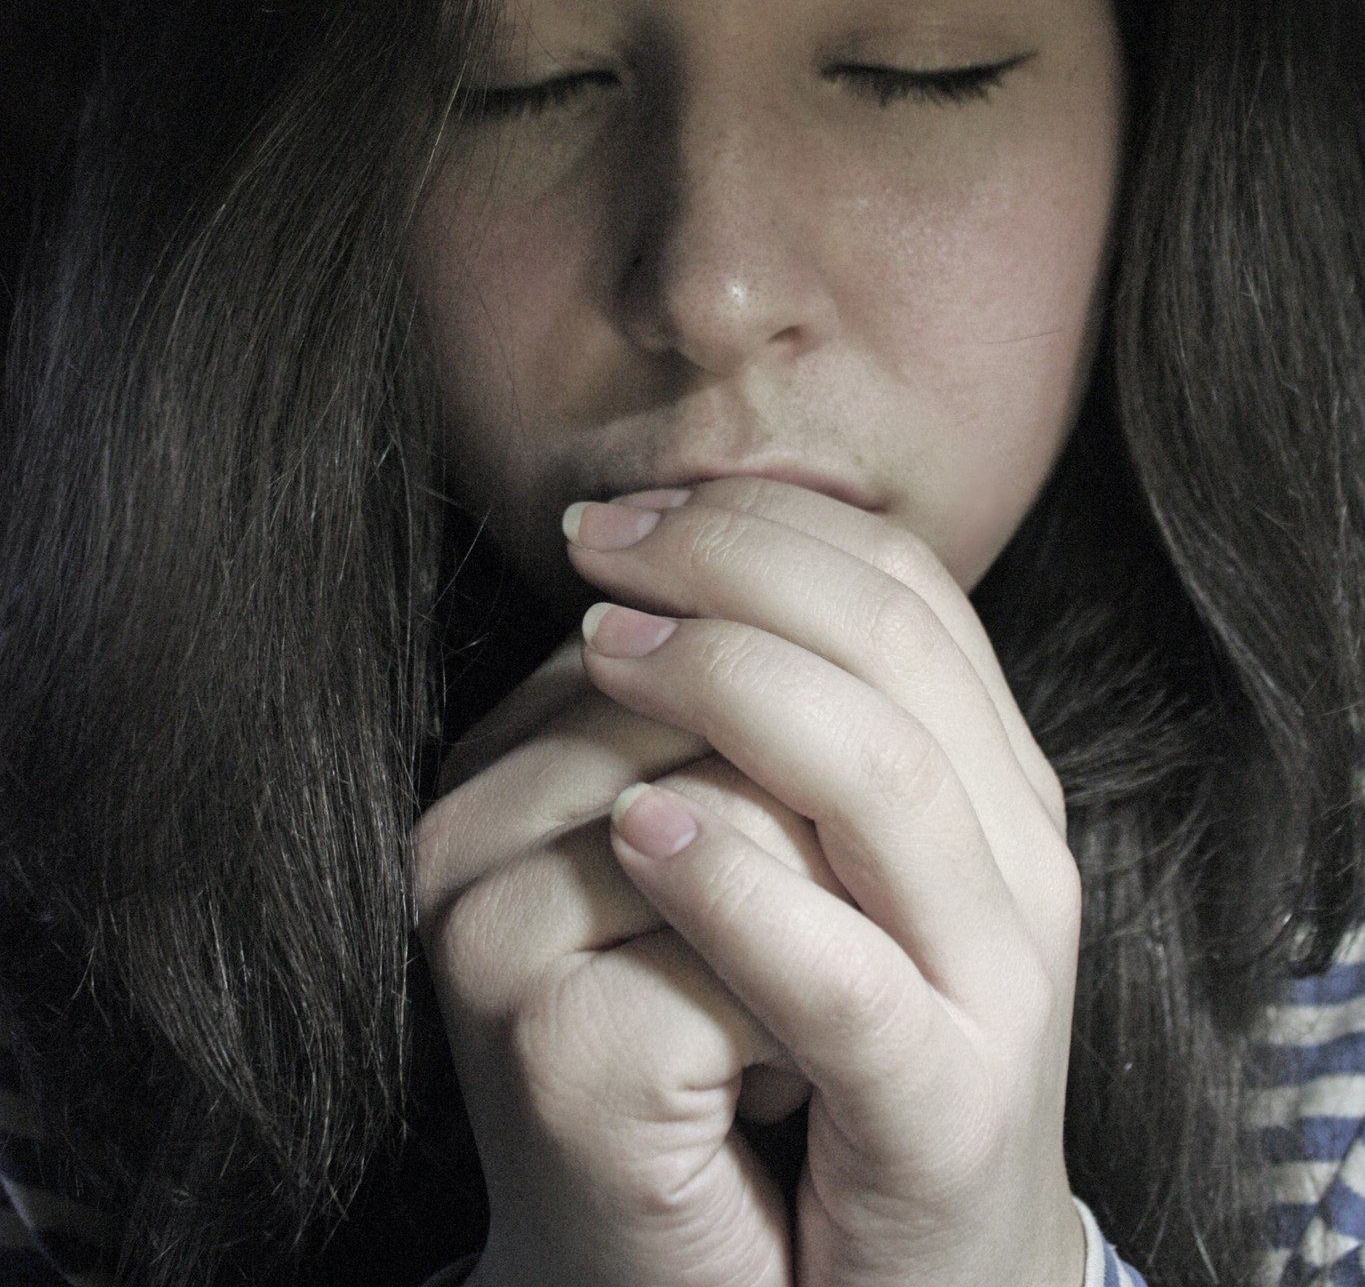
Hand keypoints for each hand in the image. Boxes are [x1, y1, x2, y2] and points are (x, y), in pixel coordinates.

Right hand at [412, 601, 830, 1285]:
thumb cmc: (773, 1059)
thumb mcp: (791, 842)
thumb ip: (776, 684)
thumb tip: (799, 538)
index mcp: (516, 742)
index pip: (711, 598)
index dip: (839, 695)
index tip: (825, 846)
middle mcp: (468, 816)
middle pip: (742, 696)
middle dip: (842, 827)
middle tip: (817, 956)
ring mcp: (487, 928)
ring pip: (757, 807)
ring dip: (844, 921)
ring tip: (788, 1023)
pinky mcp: (550, 1051)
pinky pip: (766, 955)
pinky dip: (818, 1021)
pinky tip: (761, 1088)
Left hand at [567, 476, 1084, 1286]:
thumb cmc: (826, 1072)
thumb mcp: (824, 878)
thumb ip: (783, 748)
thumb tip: (644, 592)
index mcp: (996, 790)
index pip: (904, 588)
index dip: (765, 524)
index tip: (631, 514)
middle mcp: (1018, 868)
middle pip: (892, 644)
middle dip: (731, 566)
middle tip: (597, 553)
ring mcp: (996, 994)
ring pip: (882, 774)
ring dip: (725, 682)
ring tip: (601, 650)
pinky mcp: (944, 1118)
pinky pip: (844, 978)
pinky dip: (738, 889)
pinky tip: (637, 837)